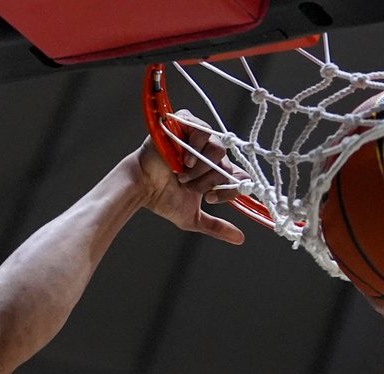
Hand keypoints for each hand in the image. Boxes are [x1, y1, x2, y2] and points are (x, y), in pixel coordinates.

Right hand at [134, 112, 245, 245]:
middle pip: (227, 164)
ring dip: (201, 166)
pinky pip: (204, 130)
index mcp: (215, 173)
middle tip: (188, 186)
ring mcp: (199, 139)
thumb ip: (216, 226)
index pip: (238, 177)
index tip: (210, 198)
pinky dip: (197, 145)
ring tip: (183, 173)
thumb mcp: (193, 217)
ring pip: (218, 149)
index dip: (230, 189)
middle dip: (208, 180)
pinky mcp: (187, 124)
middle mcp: (210, 155)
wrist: (143, 186)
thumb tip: (240, 239)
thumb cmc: (163, 199)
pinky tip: (185, 158)